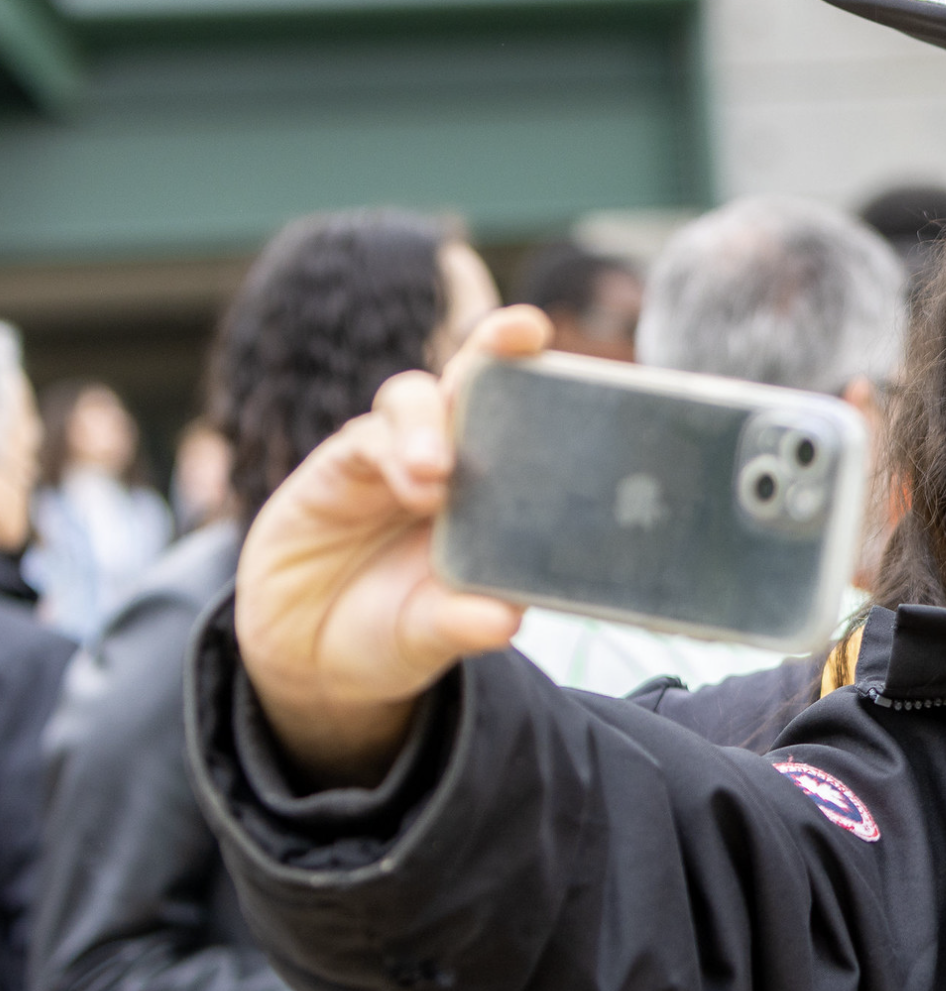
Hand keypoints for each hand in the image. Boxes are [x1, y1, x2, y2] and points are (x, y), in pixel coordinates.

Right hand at [234, 306, 547, 784]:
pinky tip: (412, 482)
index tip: (591, 364)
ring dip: (430, 425)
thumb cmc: (393, 632)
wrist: (310, 656)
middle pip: (474, 384)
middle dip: (497, 348)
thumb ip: (461, 623)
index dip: (555, 385)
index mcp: (498, 494)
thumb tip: (503, 621)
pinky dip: (390, 452)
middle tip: (521, 334)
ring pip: (414, 400)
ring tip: (438, 475)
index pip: (531, 424)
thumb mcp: (429, 637)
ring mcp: (394, 459)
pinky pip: (364, 441)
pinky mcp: (337, 470)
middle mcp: (453, 463)